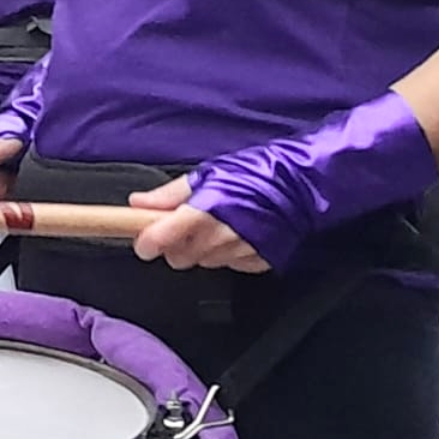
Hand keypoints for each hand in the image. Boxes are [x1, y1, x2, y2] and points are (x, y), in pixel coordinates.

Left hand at [131, 177, 270, 273]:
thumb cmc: (253, 173)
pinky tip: (237, 235)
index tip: (143, 242)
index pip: (163, 239)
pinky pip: (231, 265)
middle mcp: (220, 238)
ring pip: (205, 263)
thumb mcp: (208, 174)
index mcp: (203, 212)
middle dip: (176, 246)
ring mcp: (239, 253)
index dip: (148, 242)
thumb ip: (171, 194)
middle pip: (180, 259)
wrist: (301, 185)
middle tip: (183, 228)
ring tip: (216, 226)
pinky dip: (228, 254)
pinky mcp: (258, 263)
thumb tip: (137, 203)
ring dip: (203, 250)